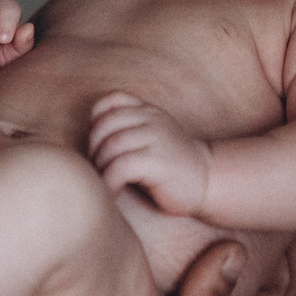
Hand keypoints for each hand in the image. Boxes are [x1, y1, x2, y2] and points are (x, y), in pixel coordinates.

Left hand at [87, 92, 210, 215]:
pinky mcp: (158, 161)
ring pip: (110, 146)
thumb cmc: (170, 166)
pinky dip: (109, 183)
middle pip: (105, 126)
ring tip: (105, 183)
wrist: (209, 180)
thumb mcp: (151, 137)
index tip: (98, 148)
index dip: (95, 123)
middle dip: (94, 151)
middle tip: (98, 171)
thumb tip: (86, 142)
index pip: (110, 102)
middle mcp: (152, 119)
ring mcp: (157, 137)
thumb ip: (127, 129)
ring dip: (101, 169)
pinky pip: (120, 167)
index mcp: (148, 111)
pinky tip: (113, 193)